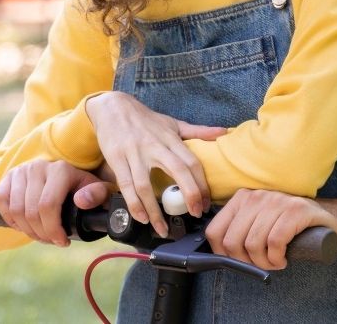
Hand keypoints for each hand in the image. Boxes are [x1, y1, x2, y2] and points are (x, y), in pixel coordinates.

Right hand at [0, 160, 111, 246]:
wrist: (66, 177)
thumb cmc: (84, 189)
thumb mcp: (99, 191)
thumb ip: (98, 195)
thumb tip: (80, 200)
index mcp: (61, 170)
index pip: (48, 205)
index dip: (52, 229)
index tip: (62, 242)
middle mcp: (39, 167)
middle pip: (31, 211)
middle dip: (41, 233)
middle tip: (51, 240)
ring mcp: (22, 170)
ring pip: (15, 210)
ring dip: (26, 230)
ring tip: (40, 235)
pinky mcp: (9, 176)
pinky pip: (1, 200)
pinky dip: (10, 218)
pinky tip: (23, 224)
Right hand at [85, 92, 226, 237]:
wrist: (112, 107)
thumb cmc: (146, 119)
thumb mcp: (172, 123)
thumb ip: (197, 131)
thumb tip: (223, 132)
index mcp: (170, 139)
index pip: (191, 162)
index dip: (201, 184)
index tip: (205, 203)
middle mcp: (154, 146)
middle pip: (176, 170)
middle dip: (188, 195)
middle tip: (195, 214)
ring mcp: (134, 154)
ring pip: (146, 185)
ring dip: (155, 210)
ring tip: (163, 228)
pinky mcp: (117, 160)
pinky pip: (126, 186)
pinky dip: (134, 205)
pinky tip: (141, 218)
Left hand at [205, 189, 336, 270]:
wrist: (327, 220)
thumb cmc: (288, 228)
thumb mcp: (259, 224)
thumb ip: (239, 233)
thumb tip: (219, 255)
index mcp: (242, 199)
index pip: (215, 231)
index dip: (222, 253)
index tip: (237, 261)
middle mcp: (257, 196)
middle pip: (233, 241)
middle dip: (246, 261)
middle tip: (261, 264)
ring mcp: (277, 201)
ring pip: (254, 244)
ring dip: (264, 263)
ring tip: (275, 261)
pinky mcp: (296, 210)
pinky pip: (275, 242)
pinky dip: (277, 258)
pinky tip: (283, 258)